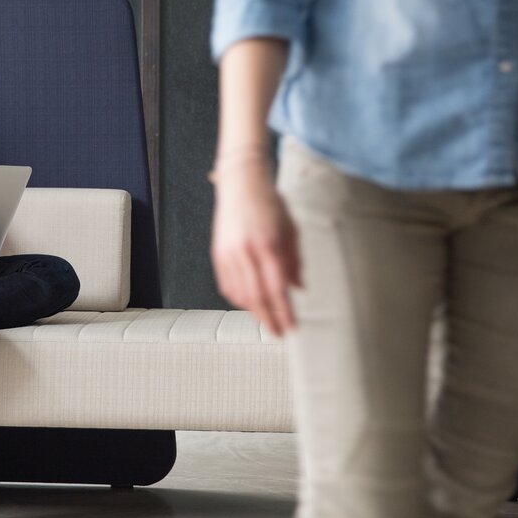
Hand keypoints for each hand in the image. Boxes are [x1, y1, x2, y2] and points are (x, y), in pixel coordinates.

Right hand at [210, 167, 302, 335]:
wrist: (241, 183)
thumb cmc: (270, 203)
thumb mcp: (291, 229)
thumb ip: (295, 261)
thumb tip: (299, 288)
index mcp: (268, 245)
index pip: (278, 289)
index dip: (285, 312)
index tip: (293, 327)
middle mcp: (246, 252)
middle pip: (257, 297)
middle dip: (269, 320)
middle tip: (278, 334)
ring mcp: (229, 254)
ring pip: (240, 294)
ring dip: (254, 311)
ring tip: (266, 320)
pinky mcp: (219, 254)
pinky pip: (227, 285)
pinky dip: (238, 299)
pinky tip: (249, 303)